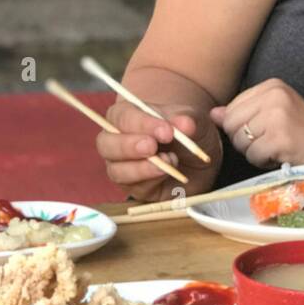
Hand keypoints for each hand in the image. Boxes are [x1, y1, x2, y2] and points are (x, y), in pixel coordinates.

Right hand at [97, 101, 222, 203]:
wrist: (198, 157)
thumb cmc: (187, 131)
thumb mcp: (191, 119)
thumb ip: (186, 120)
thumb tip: (186, 124)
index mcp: (124, 116)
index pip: (122, 117)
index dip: (141, 124)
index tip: (166, 131)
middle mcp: (116, 142)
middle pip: (106, 145)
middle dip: (128, 146)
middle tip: (152, 146)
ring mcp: (122, 167)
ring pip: (116, 171)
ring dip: (141, 168)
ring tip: (169, 160)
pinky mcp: (136, 188)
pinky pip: (136, 188)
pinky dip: (153, 180)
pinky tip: (170, 171)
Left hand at [211, 78, 303, 167]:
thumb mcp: (276, 113)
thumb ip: (245, 111)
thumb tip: (214, 115)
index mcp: (272, 85)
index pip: (232, 108)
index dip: (243, 126)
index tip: (266, 130)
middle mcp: (274, 96)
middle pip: (232, 125)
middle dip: (245, 141)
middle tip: (270, 142)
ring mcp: (277, 116)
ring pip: (240, 142)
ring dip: (254, 153)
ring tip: (277, 148)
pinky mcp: (280, 138)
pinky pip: (252, 156)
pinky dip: (263, 162)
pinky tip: (281, 157)